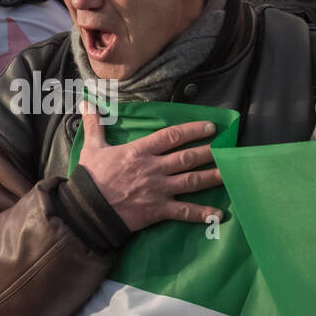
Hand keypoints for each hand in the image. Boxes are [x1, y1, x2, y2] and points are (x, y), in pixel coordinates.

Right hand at [78, 105, 223, 231]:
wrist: (87, 209)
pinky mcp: (158, 210)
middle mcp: (154, 168)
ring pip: (191, 181)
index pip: (172, 136)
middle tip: (226, 148)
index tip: (210, 127)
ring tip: (229, 173)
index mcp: (140, 151)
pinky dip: (202, 213)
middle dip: (209, 152)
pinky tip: (218, 214)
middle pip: (187, 157)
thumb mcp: (92, 147)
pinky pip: (184, 211)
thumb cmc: (90, 178)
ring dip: (212, 177)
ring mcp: (158, 190)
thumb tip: (86, 101)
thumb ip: (94, 124)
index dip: (193, 130)